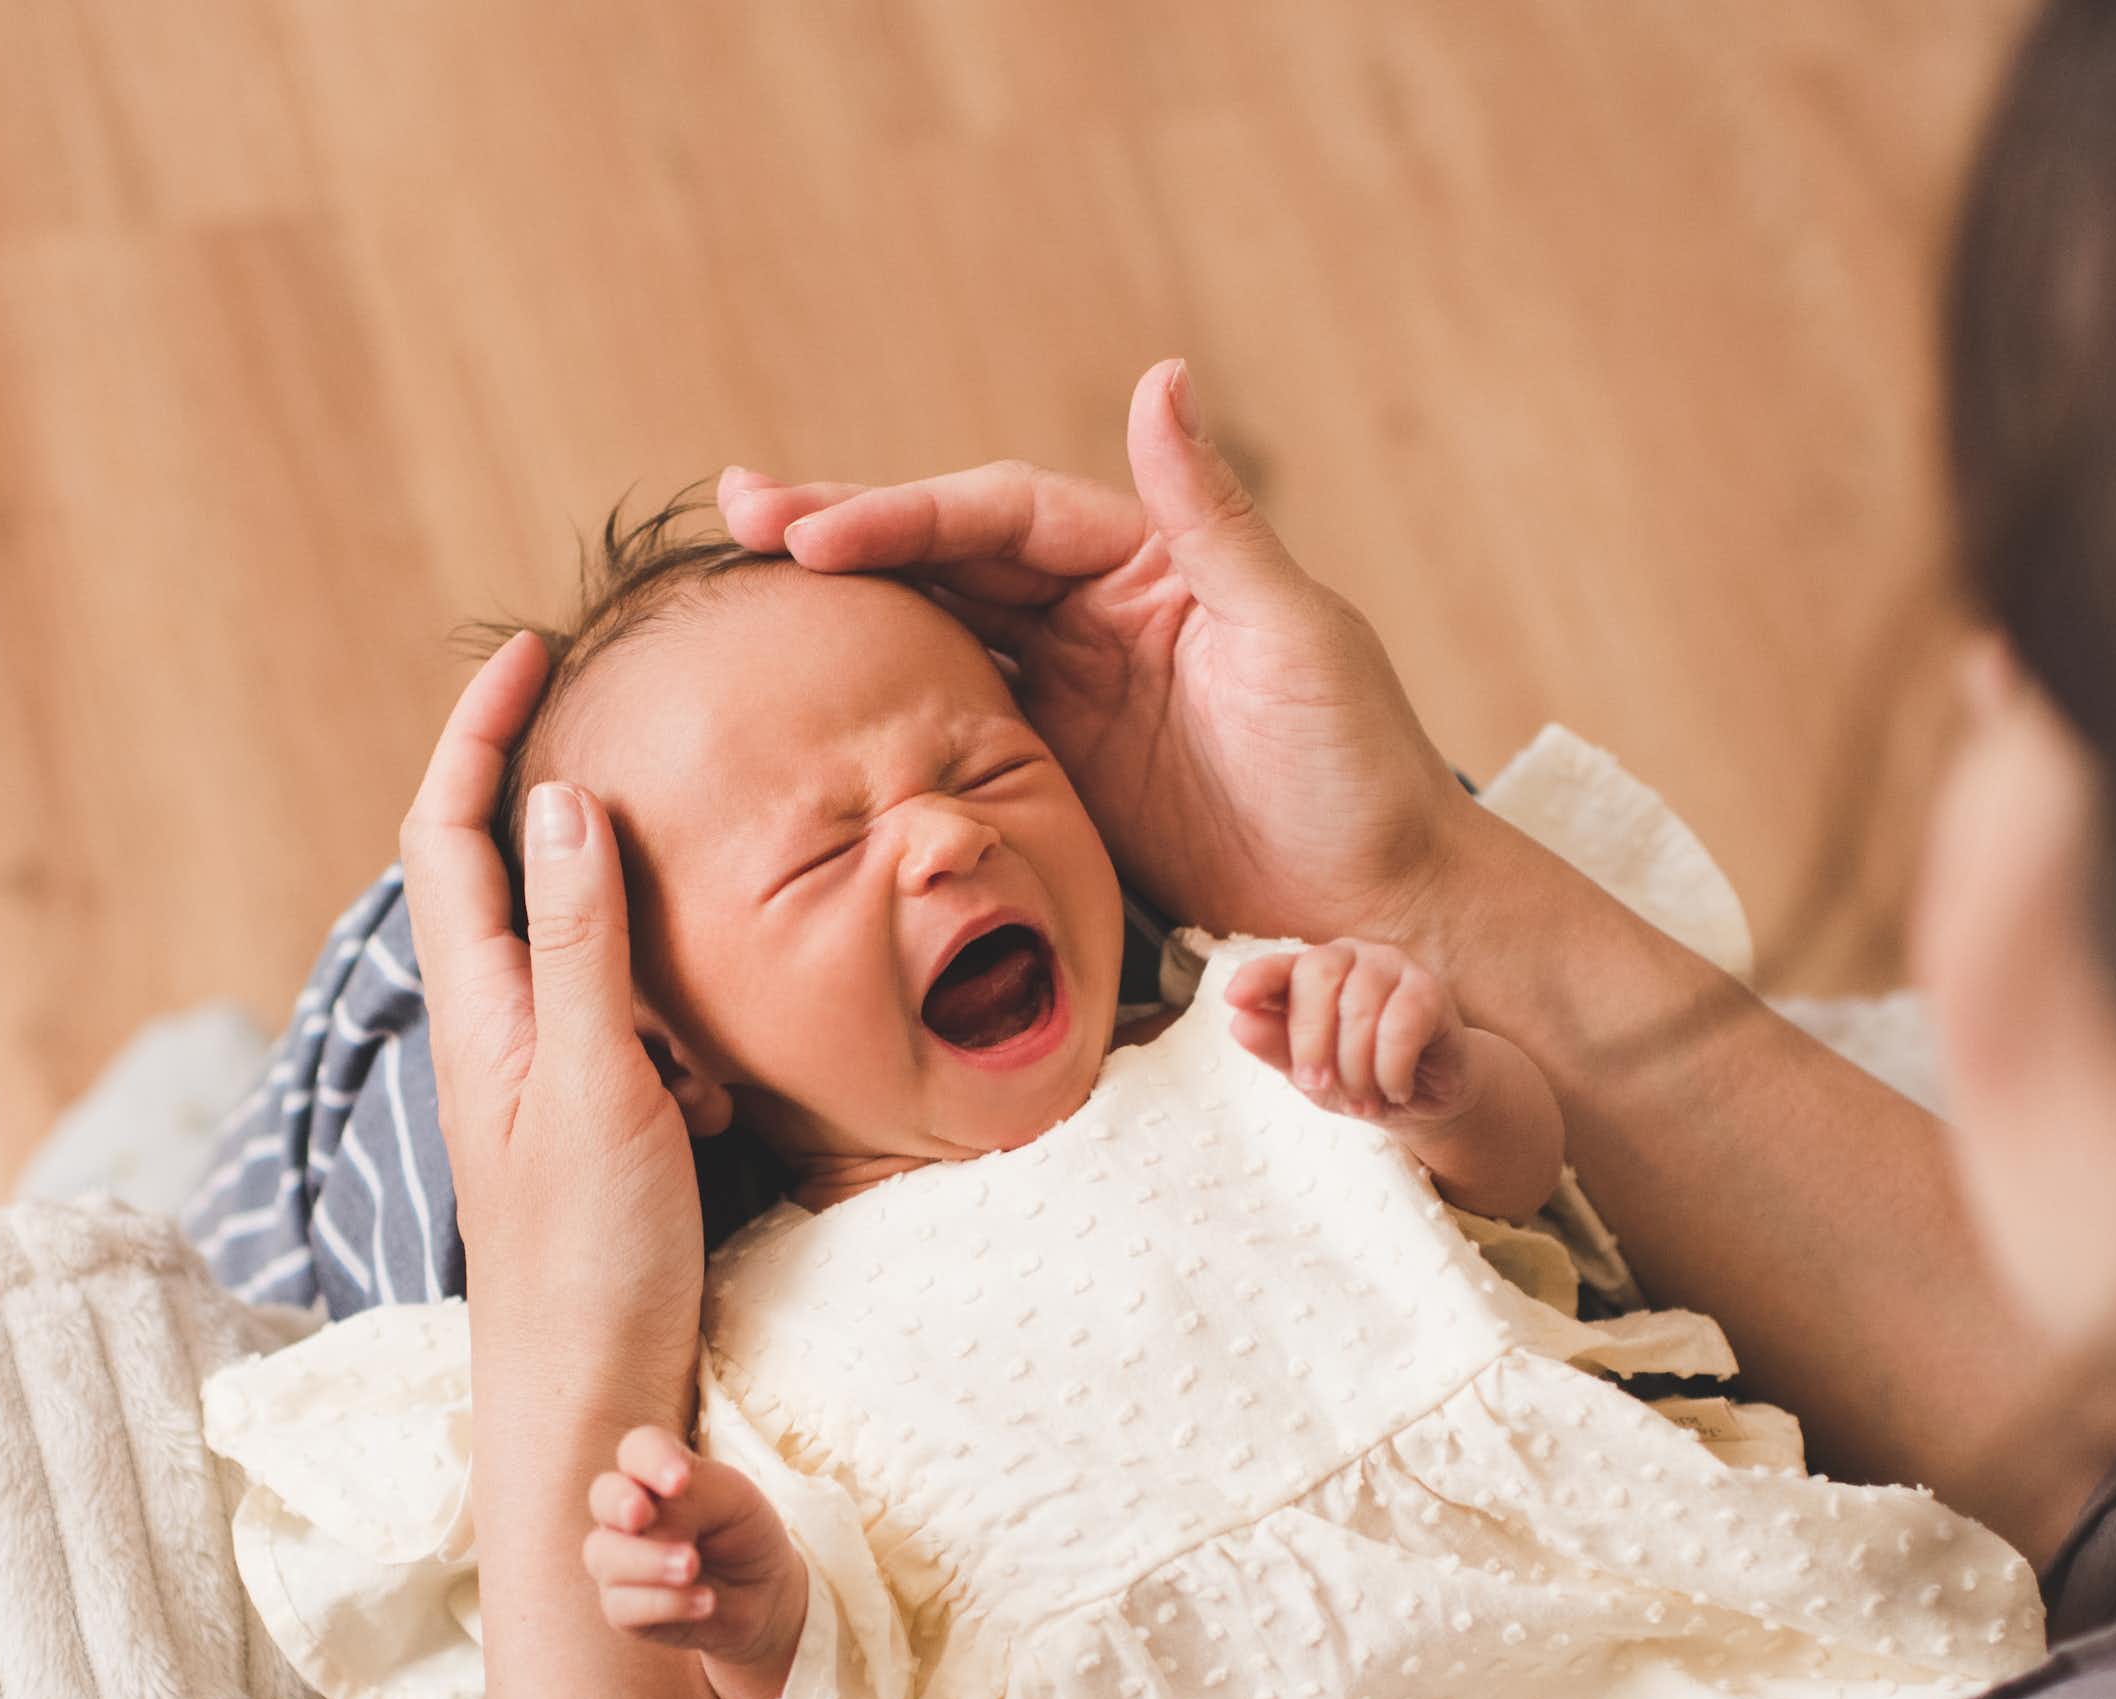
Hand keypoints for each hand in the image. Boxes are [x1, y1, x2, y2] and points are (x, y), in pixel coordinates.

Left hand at [401, 635, 705, 1427]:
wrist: (591, 1395)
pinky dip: (665, 993)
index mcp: (483, 1007)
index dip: (478, 730)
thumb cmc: (592, 1255)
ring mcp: (541, 1078)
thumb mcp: (600, 1082)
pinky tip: (719, 1041)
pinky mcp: (590, 1121)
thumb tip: (560, 797)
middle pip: (493, 868)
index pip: (452, 830)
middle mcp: (499, 1031)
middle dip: (542, 783)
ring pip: (563, 940)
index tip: (535, 649)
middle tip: (622, 722)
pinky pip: (619, 1015)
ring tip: (693, 876)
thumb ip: (582, 943)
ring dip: (616, 892)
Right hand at [583, 1426, 807, 1698]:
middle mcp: (634, 1516)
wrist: (769, 1606)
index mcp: (662, 1475)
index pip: (636, 1450)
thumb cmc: (753, 1542)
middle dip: (622, 1503)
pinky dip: (662, 1606)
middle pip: (602, 1498)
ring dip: (647, 1562)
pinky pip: (620, 1608)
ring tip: (693, 1569)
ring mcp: (621, 1564)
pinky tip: (701, 1603)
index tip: (679, 1477)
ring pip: (602, 1555)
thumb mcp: (741, 1505)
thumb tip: (653, 1508)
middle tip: (649, 1512)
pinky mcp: (626, 1611)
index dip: (648, 1459)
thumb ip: (699, 1493)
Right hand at [715, 360, 1479, 966]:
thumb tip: (1160, 376)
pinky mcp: (1059, 785)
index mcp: (1147, 565)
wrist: (1378, 905)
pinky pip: (956, 730)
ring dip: (853, 611)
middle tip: (737, 514)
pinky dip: (889, 707)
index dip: (907, 515)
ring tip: (748, 587)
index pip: (1002, 517)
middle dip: (846, 534)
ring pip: (942, 634)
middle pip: (952, 559)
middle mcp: (1099, 618)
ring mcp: (1073, 702)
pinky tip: (822, 698)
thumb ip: (1214, 518)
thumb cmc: (1358, 768)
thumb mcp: (1293, 634)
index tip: (813, 528)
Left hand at [1225, 940, 1474, 1126]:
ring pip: (1360, 1006)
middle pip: (1318, 975)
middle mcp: (1351, 958)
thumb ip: (1277, 1049)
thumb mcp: (1311, 1074)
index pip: (1279, 966)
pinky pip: (1401, 1025)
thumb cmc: (1359, 1077)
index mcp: (1311, 974)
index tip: (1234, 999)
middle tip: (1315, 1085)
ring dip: (1355, 1067)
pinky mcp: (1430, 991)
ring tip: (1363, 1102)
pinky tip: (1395, 1089)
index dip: (1257, 977)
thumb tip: (1239, 1023)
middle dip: (1310, 1039)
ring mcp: (1392, 967)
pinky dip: (1391, 1069)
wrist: (1423, 1098)